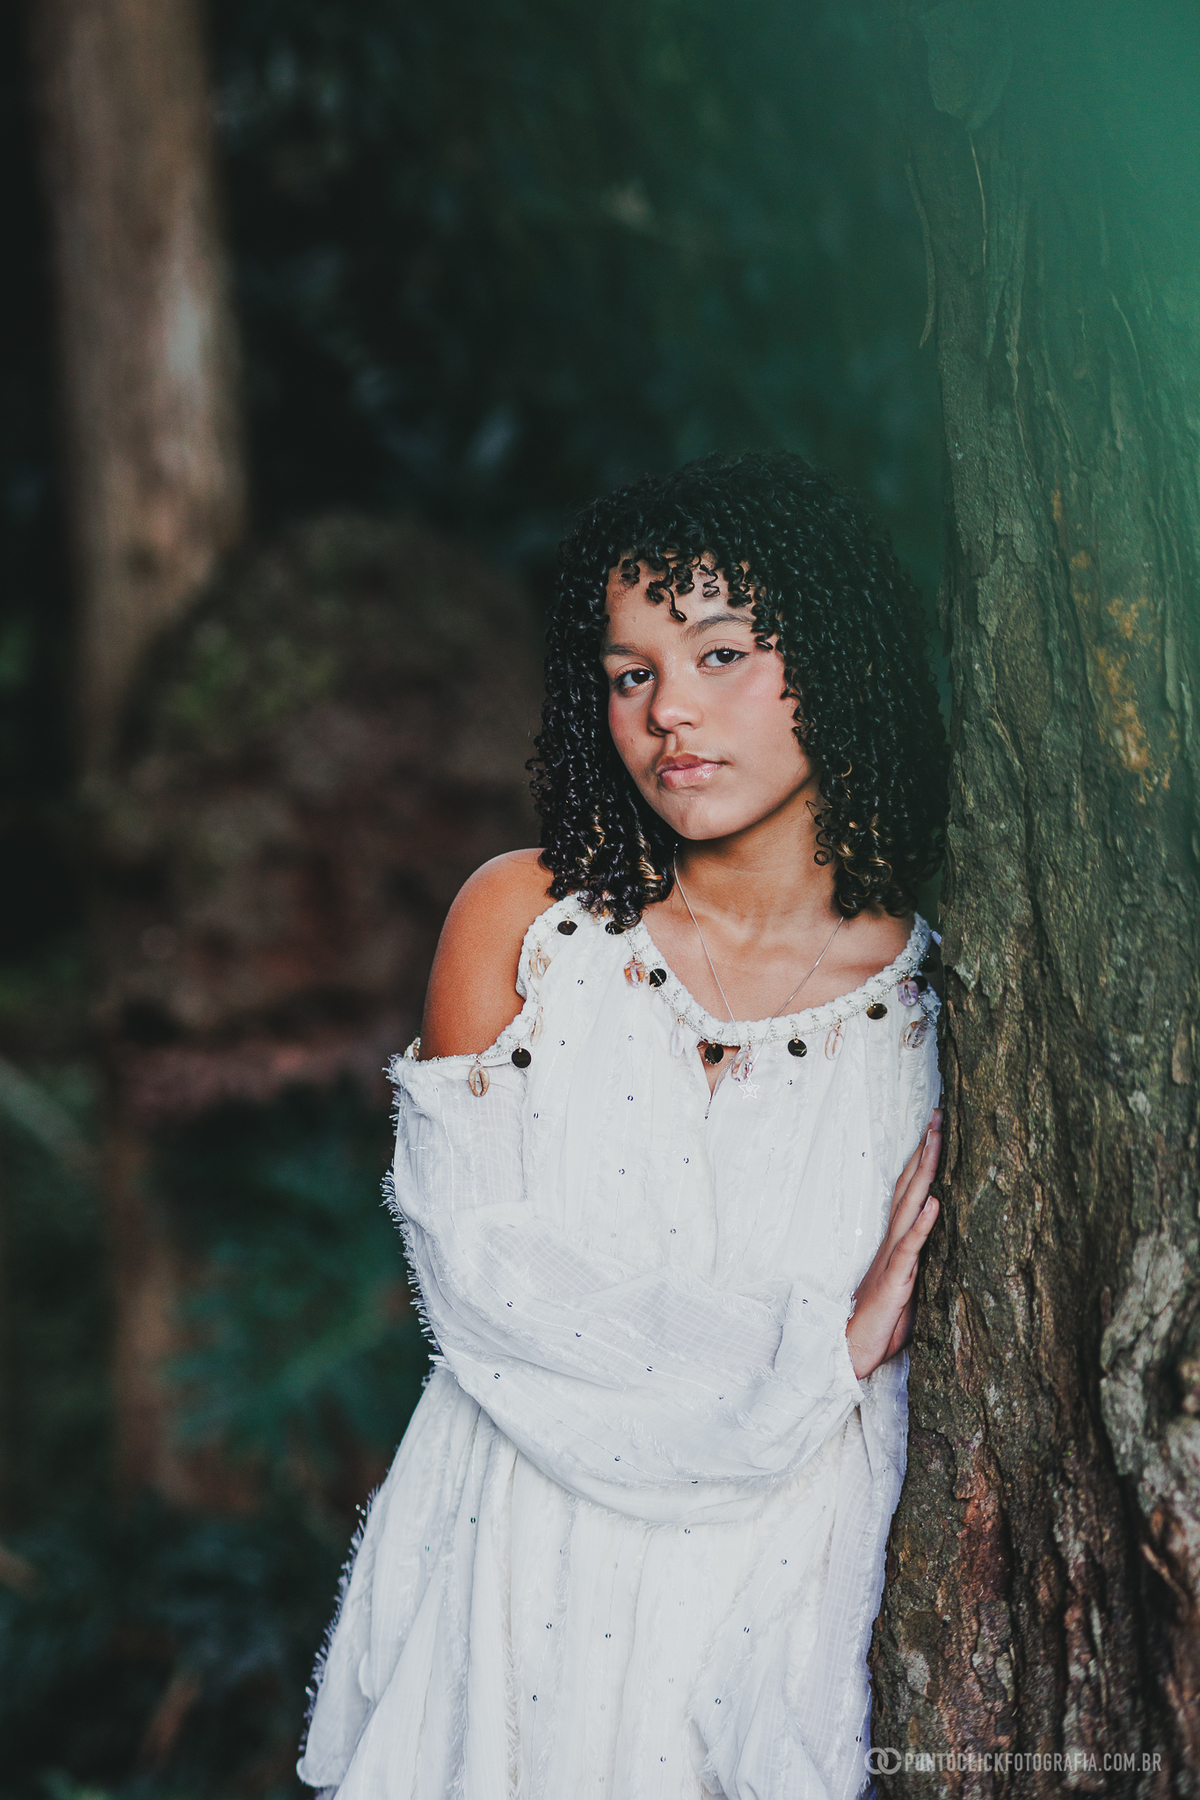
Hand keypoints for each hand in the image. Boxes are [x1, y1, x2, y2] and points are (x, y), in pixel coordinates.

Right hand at [845, 1108, 941, 1380]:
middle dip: (926, 1150)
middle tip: (939, 1114)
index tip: (937, 1130)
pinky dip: (922, 1223)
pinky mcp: (895, 1278)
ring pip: (909, 1204)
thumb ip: (921, 1266)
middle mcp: (893, 1241)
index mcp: (897, 1243)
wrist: (851, 1354)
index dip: (924, 1161)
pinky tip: (933, 1202)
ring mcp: (893, 1257)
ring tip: (936, 1140)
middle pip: (911, 1186)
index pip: (912, 1192)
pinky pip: (909, 1246)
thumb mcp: (910, 1292)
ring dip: (924, 1172)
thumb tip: (939, 1248)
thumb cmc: (881, 1327)